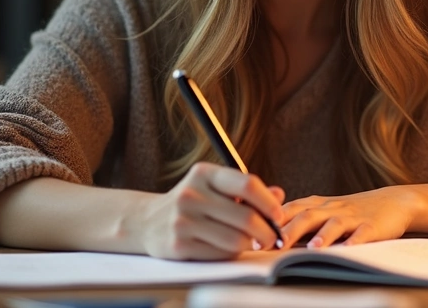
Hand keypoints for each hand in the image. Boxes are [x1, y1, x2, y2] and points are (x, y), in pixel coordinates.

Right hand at [136, 162, 285, 260]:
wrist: (148, 221)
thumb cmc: (192, 203)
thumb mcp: (215, 187)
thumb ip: (246, 190)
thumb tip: (279, 195)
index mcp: (204, 174)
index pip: (247, 184)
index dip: (269, 203)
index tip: (278, 216)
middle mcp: (191, 194)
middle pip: (246, 217)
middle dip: (266, 231)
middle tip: (272, 238)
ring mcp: (183, 221)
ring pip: (236, 240)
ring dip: (250, 245)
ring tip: (250, 242)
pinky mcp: (179, 245)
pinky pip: (220, 254)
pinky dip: (231, 254)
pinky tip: (228, 248)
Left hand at [278, 186, 421, 248]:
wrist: (392, 202)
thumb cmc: (350, 211)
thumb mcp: (323, 211)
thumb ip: (298, 220)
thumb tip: (265, 235)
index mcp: (317, 205)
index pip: (290, 209)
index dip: (271, 221)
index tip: (253, 235)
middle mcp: (332, 208)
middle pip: (307, 216)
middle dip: (289, 230)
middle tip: (273, 244)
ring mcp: (353, 217)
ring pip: (335, 223)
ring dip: (323, 235)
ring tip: (313, 248)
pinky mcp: (372, 226)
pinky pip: (364, 233)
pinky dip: (356, 241)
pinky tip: (349, 249)